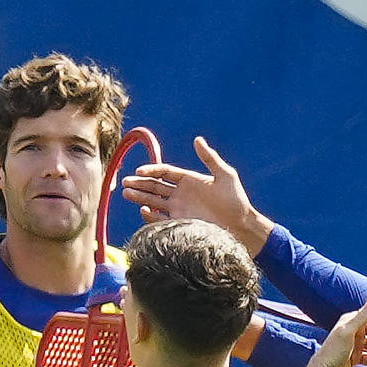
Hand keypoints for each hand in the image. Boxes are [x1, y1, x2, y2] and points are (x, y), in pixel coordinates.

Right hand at [120, 137, 273, 254]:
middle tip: (125, 182)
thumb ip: (210, 158)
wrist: (241, 227)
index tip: (140, 171)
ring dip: (140, 197)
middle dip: (140, 184)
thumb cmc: (236, 200)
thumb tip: (198, 140)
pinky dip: (151, 216)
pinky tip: (144, 210)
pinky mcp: (180, 225)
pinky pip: (161, 220)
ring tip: (126, 193)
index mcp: (189, 180)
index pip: (165, 172)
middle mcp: (181, 194)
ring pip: (154, 202)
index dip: (151, 170)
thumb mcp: (225, 175)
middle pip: (155, 186)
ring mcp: (179, 210)